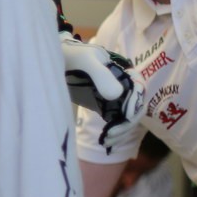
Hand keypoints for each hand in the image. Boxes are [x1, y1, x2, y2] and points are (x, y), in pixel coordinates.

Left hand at [59, 32, 144, 149]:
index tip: (125, 118)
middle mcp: (124, 85)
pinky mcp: (104, 106)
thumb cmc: (73, 56)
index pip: (138, 90)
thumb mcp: (86, 61)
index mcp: (125, 72)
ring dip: (121, 130)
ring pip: (127, 117)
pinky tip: (105, 141)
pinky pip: (115, 121)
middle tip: (111, 135)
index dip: (134, 105)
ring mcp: (115, 97)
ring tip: (107, 141)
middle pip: (135, 107)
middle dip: (127, 123)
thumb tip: (117, 94)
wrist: (57, 60)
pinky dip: (114, 131)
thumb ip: (101, 75)